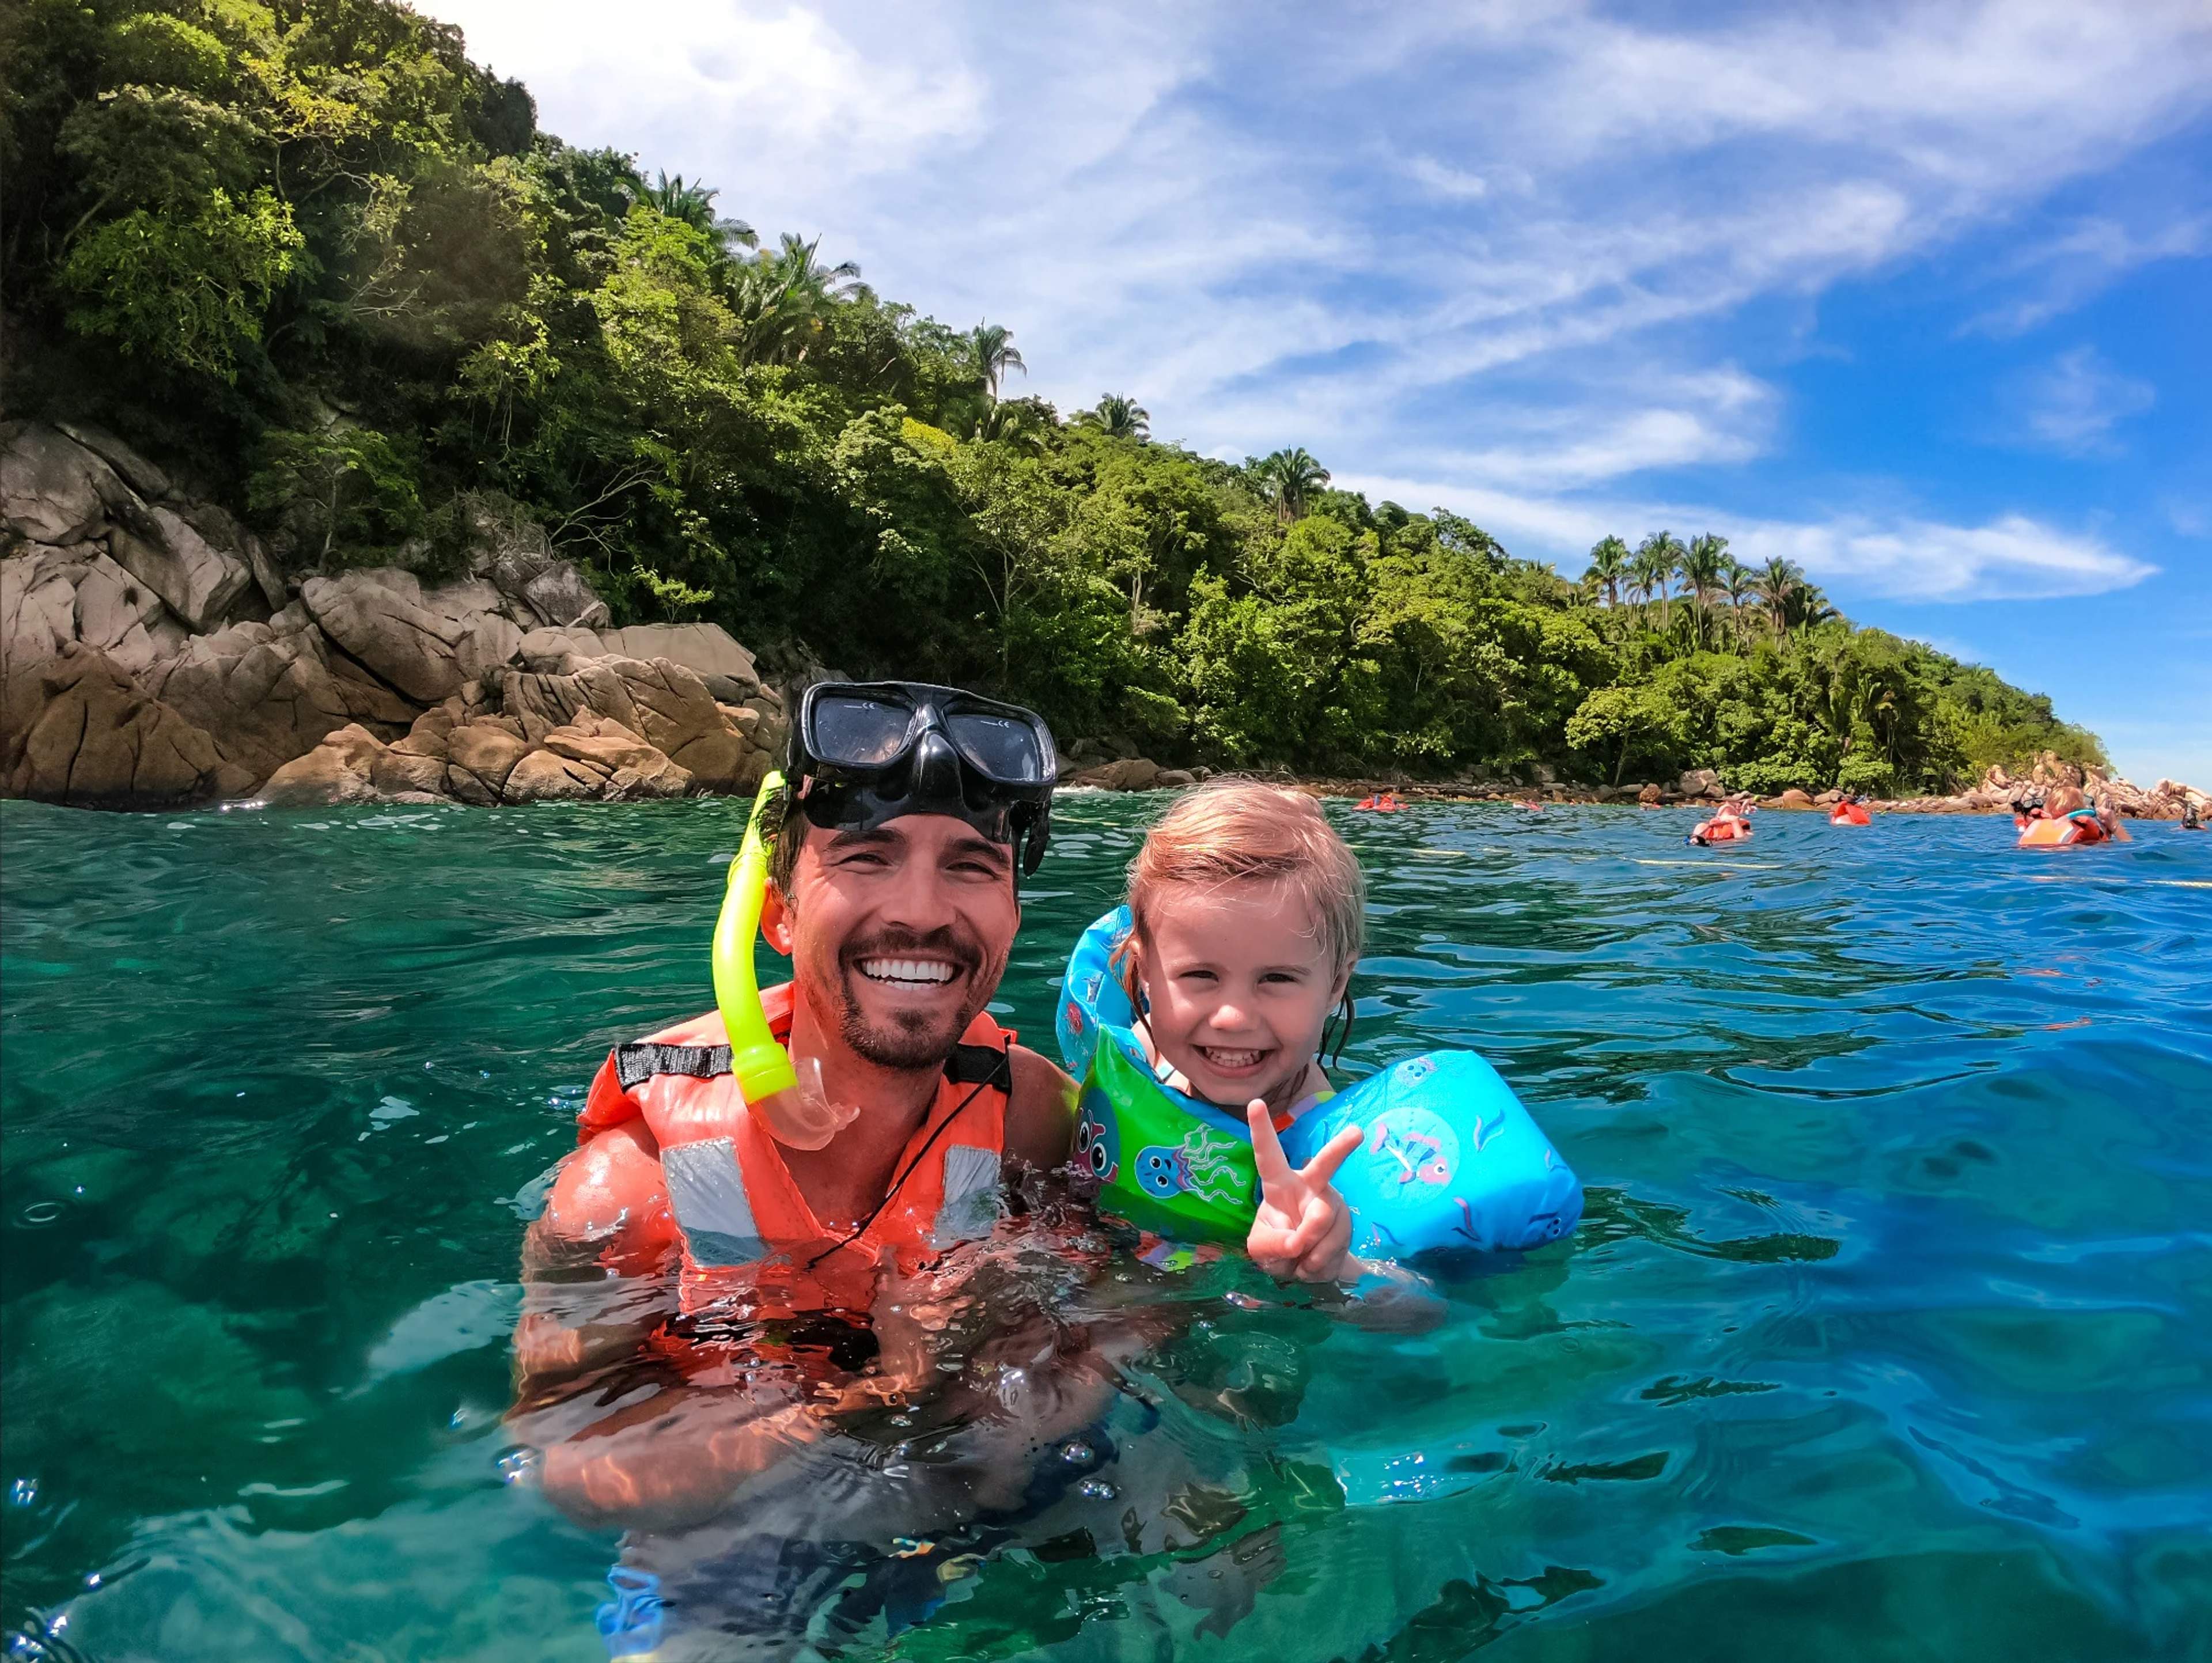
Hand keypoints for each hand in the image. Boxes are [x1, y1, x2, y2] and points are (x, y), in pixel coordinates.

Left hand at [1245, 1100, 1362, 1281]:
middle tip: (1357, 1133)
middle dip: (1340, 1149)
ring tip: (1299, 1260)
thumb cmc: (1278, 1247)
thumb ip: (1272, 1244)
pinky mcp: (1347, 1224)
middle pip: (1325, 1166)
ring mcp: (1332, 1204)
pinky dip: (1318, 1263)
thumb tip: (1297, 1242)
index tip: (1254, 1103)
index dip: (1261, 1130)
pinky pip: (1332, 1244)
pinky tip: (1313, 1264)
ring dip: (1308, 1249)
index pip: (1268, 1155)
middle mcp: (1310, 1186)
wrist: (1308, 1270)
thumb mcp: (1261, 1249)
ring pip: (1323, 1221)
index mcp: (1279, 1184)